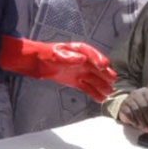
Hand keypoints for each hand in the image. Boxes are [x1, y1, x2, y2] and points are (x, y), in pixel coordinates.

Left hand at [0, 37, 115, 102]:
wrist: (36, 63)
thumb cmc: (45, 54)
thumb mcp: (55, 54)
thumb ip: (68, 57)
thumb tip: (82, 59)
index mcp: (78, 50)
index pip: (90, 53)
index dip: (98, 58)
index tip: (103, 65)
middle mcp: (83, 60)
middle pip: (97, 67)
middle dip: (105, 74)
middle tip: (111, 80)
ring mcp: (80, 71)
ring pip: (94, 79)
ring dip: (102, 85)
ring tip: (109, 92)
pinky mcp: (76, 81)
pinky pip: (87, 87)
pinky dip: (94, 93)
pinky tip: (100, 98)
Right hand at [117, 87, 147, 132]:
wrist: (126, 103)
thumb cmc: (142, 104)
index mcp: (145, 92)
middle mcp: (136, 94)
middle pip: (145, 107)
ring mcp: (128, 100)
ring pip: (137, 111)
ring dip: (143, 122)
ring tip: (147, 130)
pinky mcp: (123, 106)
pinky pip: (129, 114)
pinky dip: (134, 121)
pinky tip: (138, 126)